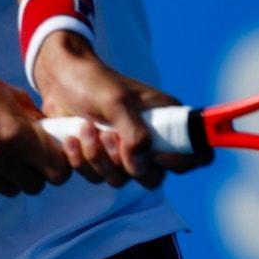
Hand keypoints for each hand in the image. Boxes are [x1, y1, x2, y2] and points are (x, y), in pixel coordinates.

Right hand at [0, 43, 71, 201]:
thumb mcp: (7, 94)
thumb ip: (33, 119)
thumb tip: (55, 138)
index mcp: (14, 132)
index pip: (57, 169)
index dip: (60, 166)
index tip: (54, 159)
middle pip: (35, 185)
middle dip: (36, 172)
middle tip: (27, 158)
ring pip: (10, 191)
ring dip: (11, 178)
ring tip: (1, 156)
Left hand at [33, 31, 209, 187]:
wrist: (60, 78)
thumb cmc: (92, 81)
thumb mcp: (116, 101)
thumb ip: (134, 133)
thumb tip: (141, 163)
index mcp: (167, 119)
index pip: (198, 153)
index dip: (183, 162)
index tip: (157, 156)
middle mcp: (151, 140)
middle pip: (154, 177)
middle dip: (126, 163)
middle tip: (108, 137)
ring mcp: (126, 152)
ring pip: (121, 179)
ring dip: (98, 159)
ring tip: (85, 128)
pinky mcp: (102, 159)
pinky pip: (97, 177)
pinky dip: (81, 161)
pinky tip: (72, 138)